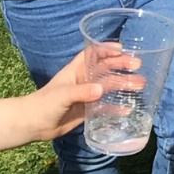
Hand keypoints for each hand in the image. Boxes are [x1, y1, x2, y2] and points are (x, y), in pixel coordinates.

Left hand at [23, 50, 144, 142]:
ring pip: (109, 87)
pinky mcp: (87, 111)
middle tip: (138, 66)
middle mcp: (83, 80)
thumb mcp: (62, 95)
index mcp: (76, 71)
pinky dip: (116, 107)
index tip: (123, 49)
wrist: (32, 125)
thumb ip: (81, 92)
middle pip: (105, 69)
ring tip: (141, 84)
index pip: (93, 54)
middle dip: (122, 66)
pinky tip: (128, 109)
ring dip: (124, 84)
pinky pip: (105, 107)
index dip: (107, 49)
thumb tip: (101, 90)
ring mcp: (86, 96)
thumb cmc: (44, 104)